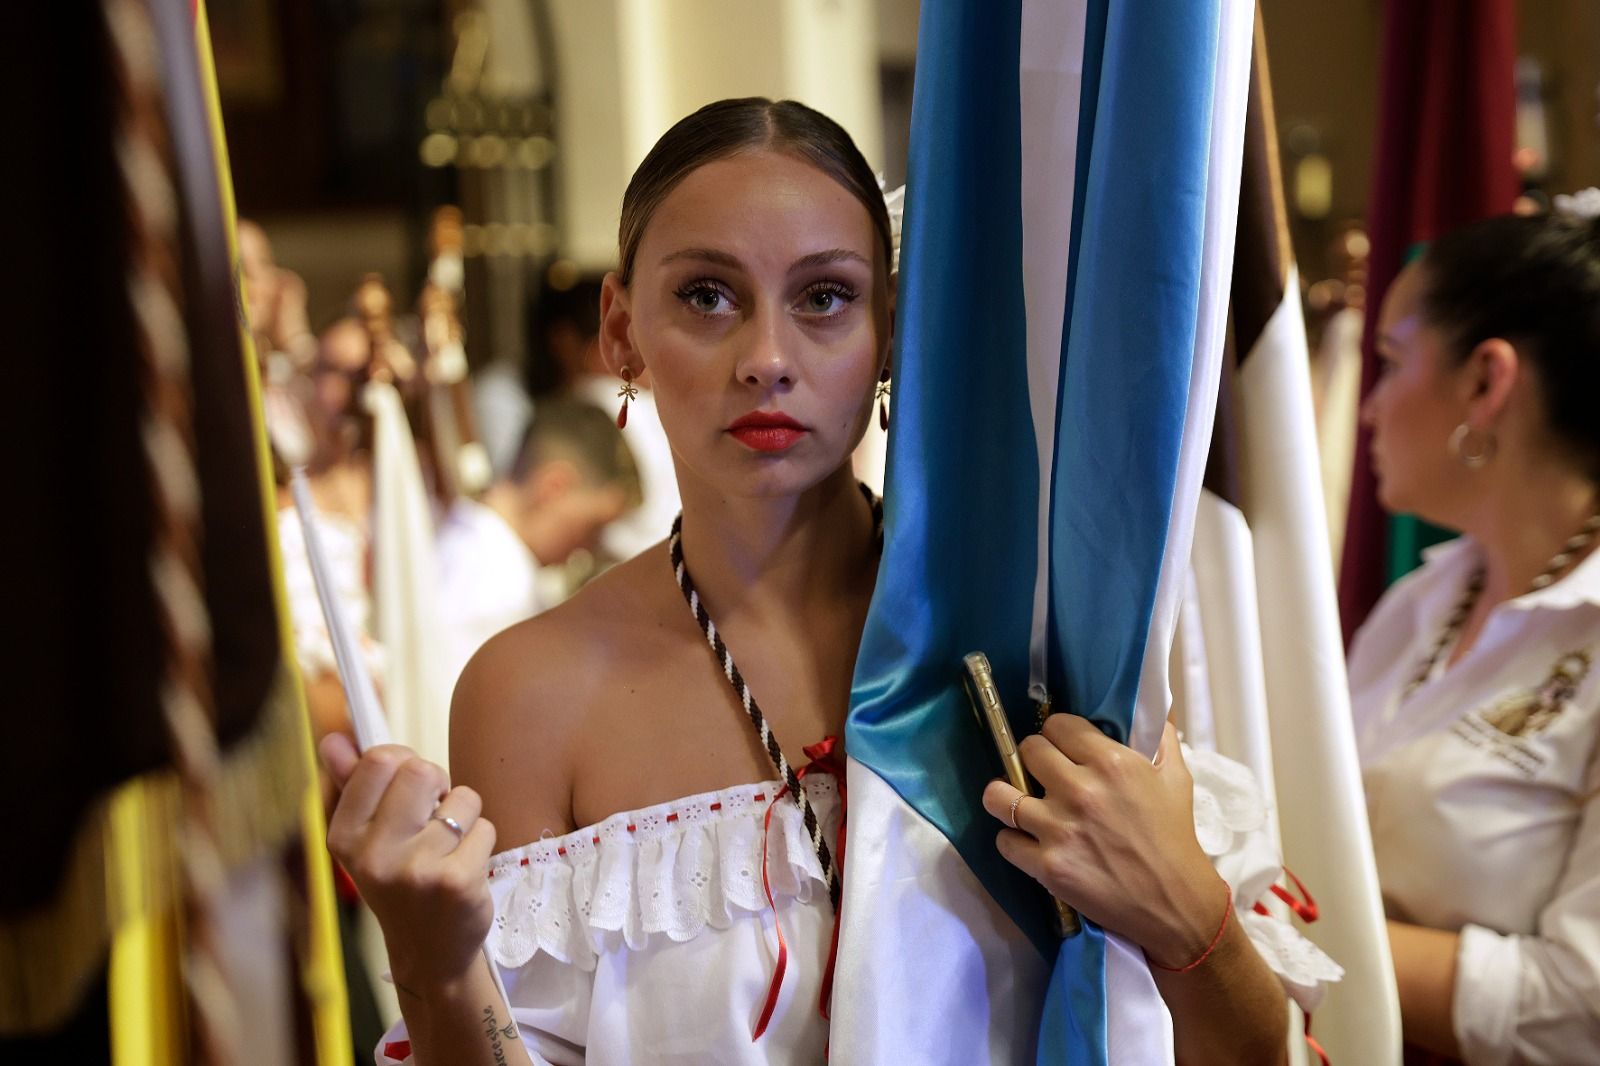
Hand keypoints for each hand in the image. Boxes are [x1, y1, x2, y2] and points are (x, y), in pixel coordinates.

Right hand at [321, 733, 496, 989]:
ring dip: (465, 816)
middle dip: (438, 784)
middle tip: (433, 815)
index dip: (403, 762)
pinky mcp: (456, 882)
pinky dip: (482, 841)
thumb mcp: (368, 839)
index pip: (378, 760)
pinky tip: (464, 869)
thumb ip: (352, 785)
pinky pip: (485, 827)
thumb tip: (335, 738)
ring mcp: (416, 870)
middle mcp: (375, 855)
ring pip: (462, 797)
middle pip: (421, 770)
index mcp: (345, 837)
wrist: (429, 954)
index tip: (407, 784)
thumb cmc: (401, 883)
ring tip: (448, 848)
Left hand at [981, 718, 1227, 967]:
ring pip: (998, 795)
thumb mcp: (1176, 777)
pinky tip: (1027, 841)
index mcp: (1111, 763)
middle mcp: (1080, 790)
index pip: (1057, 725)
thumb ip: (1160, 736)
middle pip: (1027, 751)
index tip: (1062, 747)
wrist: (1177, 904)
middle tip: (1044, 775)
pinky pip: (1004, 841)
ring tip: (1016, 801)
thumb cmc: (1176, 836)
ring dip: (1005, 796)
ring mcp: (1059, 829)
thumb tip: (1156, 700)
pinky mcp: (1047, 867)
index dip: (1057, 734)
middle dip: (1034, 759)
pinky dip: (1013, 841)